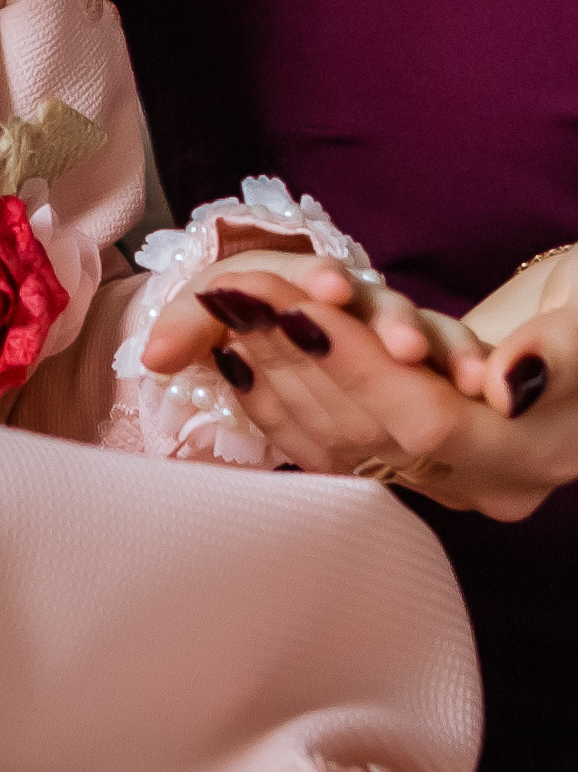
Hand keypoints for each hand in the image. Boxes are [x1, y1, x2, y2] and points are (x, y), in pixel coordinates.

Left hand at [144, 267, 577, 519]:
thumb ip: (559, 357)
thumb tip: (509, 382)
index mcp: (529, 453)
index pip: (427, 420)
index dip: (362, 366)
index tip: (303, 307)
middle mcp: (480, 478)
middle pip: (371, 427)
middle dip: (300, 353)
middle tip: (238, 293)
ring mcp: (443, 470)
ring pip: (340, 434)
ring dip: (277, 370)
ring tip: (228, 309)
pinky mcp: (412, 448)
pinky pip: (333, 439)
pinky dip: (280, 399)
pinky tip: (234, 355)